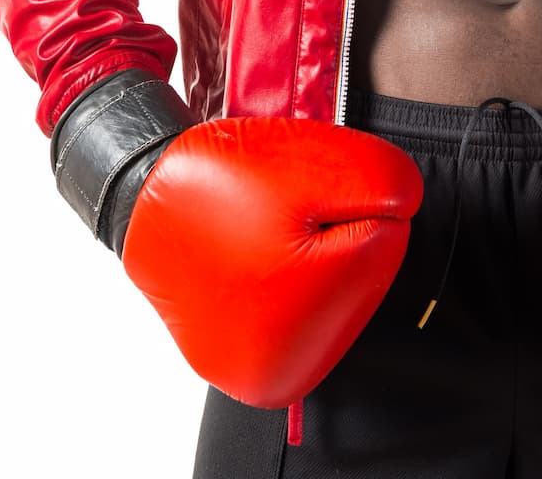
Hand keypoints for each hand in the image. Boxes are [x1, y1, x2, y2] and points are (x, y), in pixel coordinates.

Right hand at [51, 69, 422, 407]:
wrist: (134, 189)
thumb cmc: (223, 180)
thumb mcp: (321, 163)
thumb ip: (386, 183)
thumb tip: (407, 206)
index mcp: (299, 352)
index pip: (384, 246)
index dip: (351, 197)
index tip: (302, 190)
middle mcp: (272, 379)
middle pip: (358, 279)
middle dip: (336, 228)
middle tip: (281, 205)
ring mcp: (247, 367)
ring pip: (328, 286)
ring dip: (312, 245)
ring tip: (262, 224)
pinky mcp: (230, 347)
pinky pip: (290, 297)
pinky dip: (284, 263)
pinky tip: (252, 244)